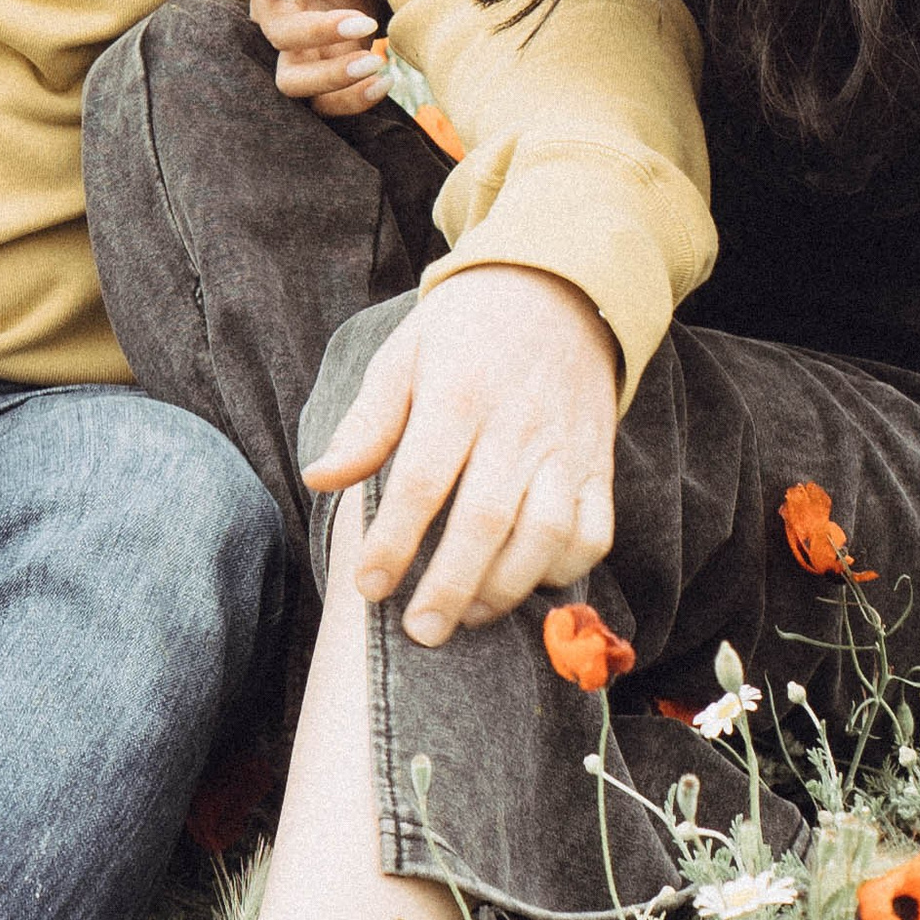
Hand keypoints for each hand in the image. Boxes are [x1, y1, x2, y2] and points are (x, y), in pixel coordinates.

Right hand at [235, 0, 389, 118]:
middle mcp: (277, 10)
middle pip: (277, 37)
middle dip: (317, 35)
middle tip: (364, 21)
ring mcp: (301, 44)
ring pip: (293, 83)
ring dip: (331, 80)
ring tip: (376, 64)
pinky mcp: (328, 63)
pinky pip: (326, 101)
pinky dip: (352, 101)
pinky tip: (385, 81)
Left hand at [305, 265, 619, 645]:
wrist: (559, 288)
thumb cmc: (467, 329)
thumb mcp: (404, 355)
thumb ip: (367, 423)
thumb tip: (319, 478)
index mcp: (460, 393)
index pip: (423, 479)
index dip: (394, 541)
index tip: (367, 586)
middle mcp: (518, 423)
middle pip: (487, 518)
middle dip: (450, 585)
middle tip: (420, 631)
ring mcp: (566, 446)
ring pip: (546, 533)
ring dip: (506, 587)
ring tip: (466, 616)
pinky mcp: (599, 463)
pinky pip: (594, 529)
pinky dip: (566, 569)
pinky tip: (528, 585)